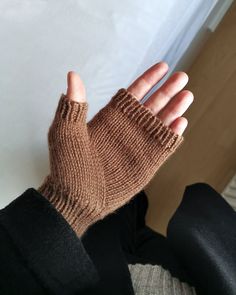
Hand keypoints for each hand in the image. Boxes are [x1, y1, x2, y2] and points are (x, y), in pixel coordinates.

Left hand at [38, 62, 192, 236]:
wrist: (77, 198)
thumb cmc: (68, 166)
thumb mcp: (65, 132)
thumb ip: (73, 105)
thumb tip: (72, 75)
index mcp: (111, 118)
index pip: (134, 93)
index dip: (149, 79)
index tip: (163, 66)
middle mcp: (128, 128)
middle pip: (153, 104)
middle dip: (168, 91)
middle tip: (182, 77)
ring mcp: (139, 145)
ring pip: (162, 122)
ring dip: (175, 108)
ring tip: (187, 95)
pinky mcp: (147, 162)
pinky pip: (164, 145)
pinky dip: (173, 134)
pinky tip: (181, 122)